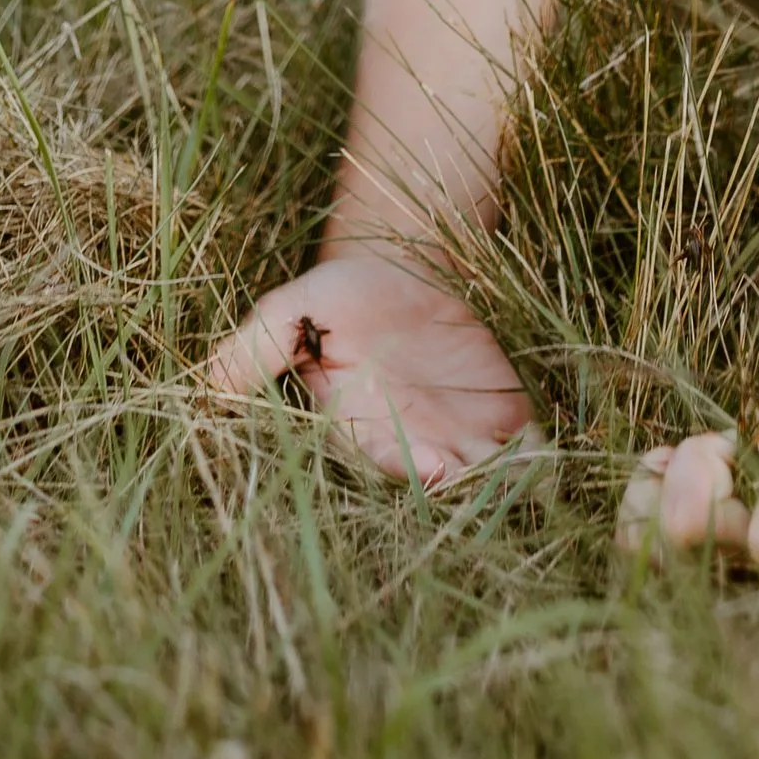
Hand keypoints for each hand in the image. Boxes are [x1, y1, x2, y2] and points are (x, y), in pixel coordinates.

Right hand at [204, 249, 535, 485]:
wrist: (406, 270)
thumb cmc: (341, 294)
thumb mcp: (292, 310)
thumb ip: (256, 350)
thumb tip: (207, 391)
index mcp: (357, 431)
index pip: (378, 463)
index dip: (403, 467)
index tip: (429, 466)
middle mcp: (409, 449)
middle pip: (439, 487)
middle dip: (464, 487)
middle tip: (486, 474)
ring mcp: (459, 441)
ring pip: (486, 481)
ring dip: (505, 483)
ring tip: (525, 469)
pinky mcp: (505, 422)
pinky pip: (526, 455)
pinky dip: (539, 461)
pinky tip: (551, 451)